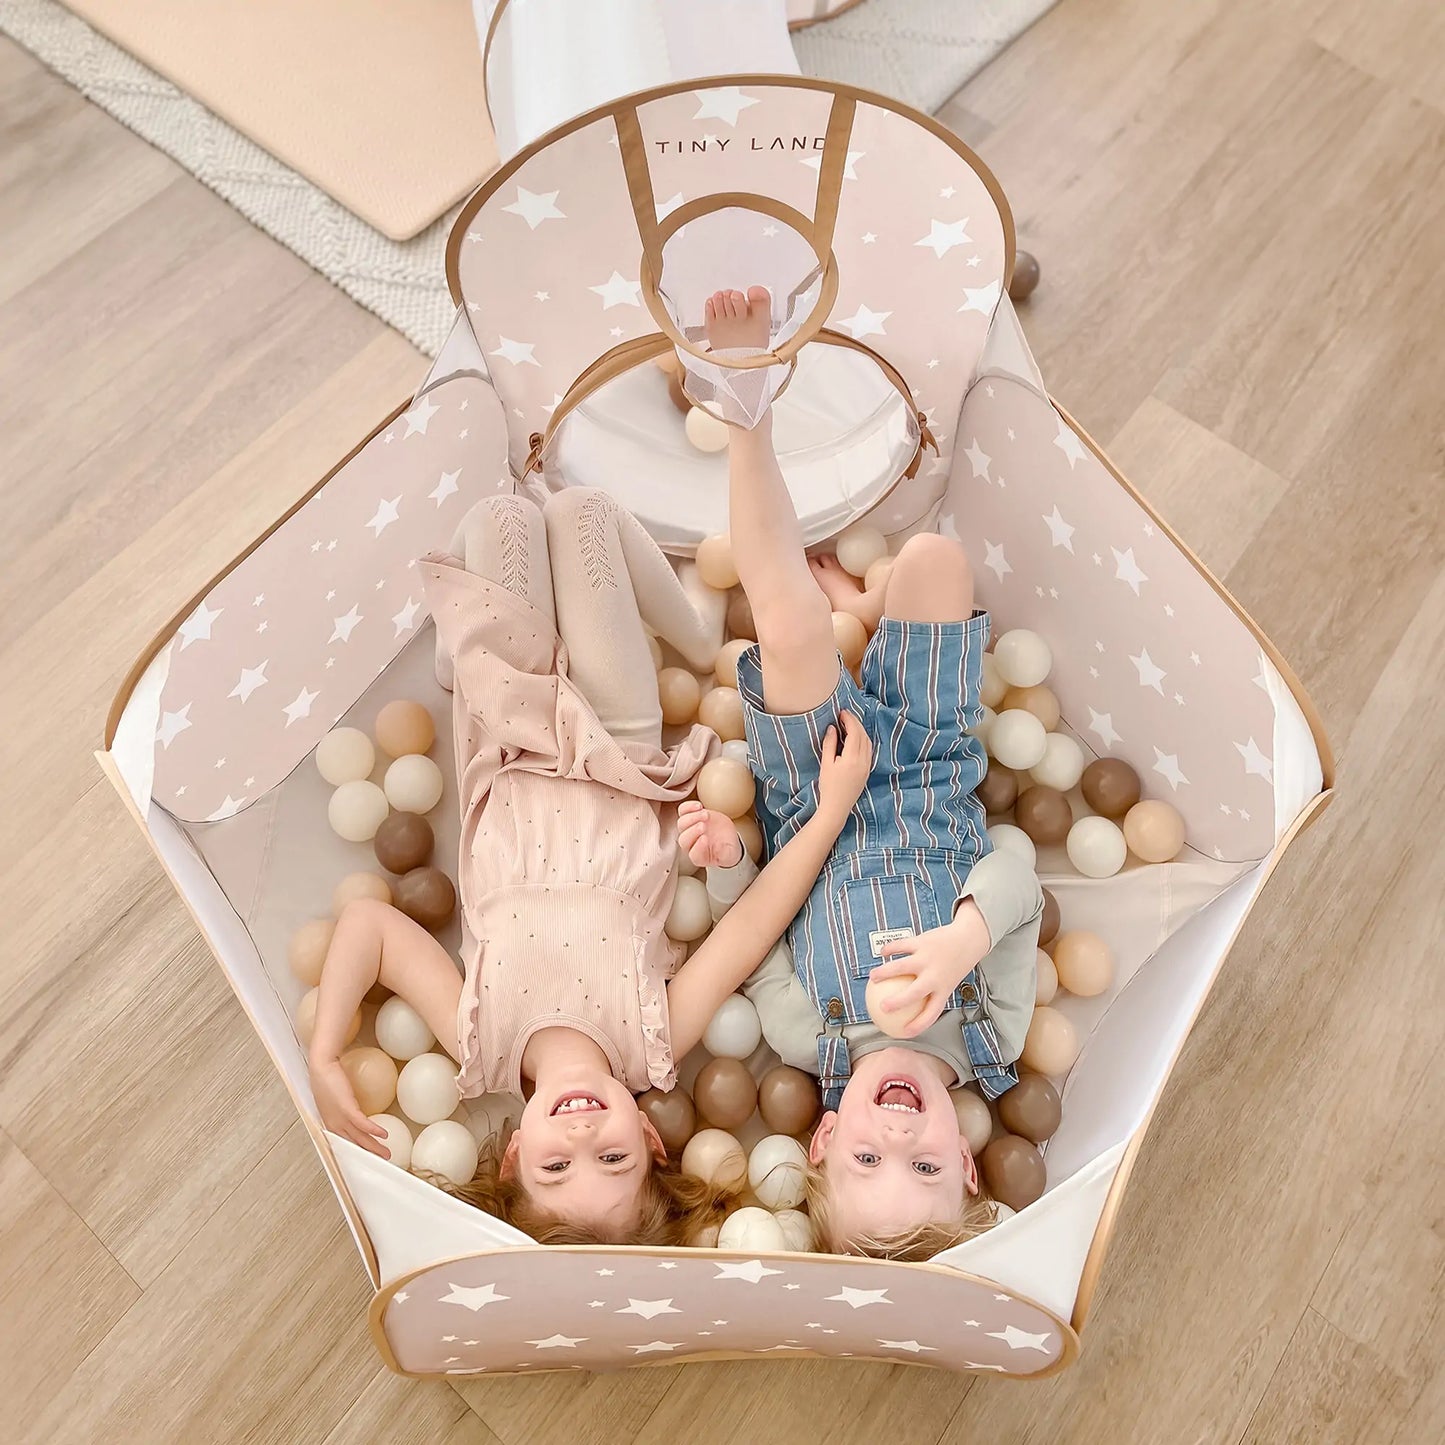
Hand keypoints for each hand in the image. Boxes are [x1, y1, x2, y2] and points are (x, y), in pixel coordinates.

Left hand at [309, 1055, 390, 1156]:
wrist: (322, 1065)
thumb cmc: (326, 1078)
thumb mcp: (333, 1099)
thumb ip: (342, 1107)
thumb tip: (355, 1110)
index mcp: (331, 1123)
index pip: (345, 1143)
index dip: (358, 1151)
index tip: (369, 1157)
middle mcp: (334, 1124)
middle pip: (354, 1143)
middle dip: (369, 1153)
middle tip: (383, 1158)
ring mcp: (339, 1117)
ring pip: (359, 1137)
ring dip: (374, 1146)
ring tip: (386, 1152)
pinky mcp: (346, 1107)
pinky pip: (362, 1122)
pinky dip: (373, 1130)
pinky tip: (384, 1134)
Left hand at [678, 799, 743, 867]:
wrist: (726, 837)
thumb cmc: (726, 848)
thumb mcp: (730, 855)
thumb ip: (726, 855)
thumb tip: (721, 850)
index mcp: (700, 857)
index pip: (694, 854)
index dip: (698, 847)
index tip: (705, 839)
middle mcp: (691, 844)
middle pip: (684, 839)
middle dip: (693, 831)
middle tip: (704, 825)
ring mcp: (689, 830)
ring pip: (682, 824)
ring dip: (692, 817)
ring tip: (705, 814)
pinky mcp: (691, 817)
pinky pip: (682, 811)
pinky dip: (688, 807)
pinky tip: (699, 806)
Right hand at [815, 711, 871, 825]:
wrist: (837, 807)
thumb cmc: (828, 786)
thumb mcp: (826, 763)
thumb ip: (830, 744)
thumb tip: (833, 727)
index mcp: (852, 758)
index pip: (855, 732)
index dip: (849, 720)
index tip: (841, 712)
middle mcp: (863, 761)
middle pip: (863, 735)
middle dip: (855, 723)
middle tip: (844, 715)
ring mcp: (867, 766)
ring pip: (868, 742)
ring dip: (860, 731)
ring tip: (849, 725)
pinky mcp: (867, 771)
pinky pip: (869, 750)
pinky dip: (863, 740)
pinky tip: (855, 739)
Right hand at [869, 903, 991, 1036]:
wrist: (969, 939)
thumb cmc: (956, 963)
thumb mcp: (948, 981)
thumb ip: (932, 991)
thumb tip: (912, 1004)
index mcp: (944, 990)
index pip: (931, 1013)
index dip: (917, 1025)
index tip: (904, 1032)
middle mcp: (935, 976)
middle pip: (913, 993)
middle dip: (897, 1002)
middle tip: (883, 1007)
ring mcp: (927, 959)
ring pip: (901, 967)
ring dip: (884, 972)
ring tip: (873, 977)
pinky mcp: (922, 942)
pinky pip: (901, 946)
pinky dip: (890, 949)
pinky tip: (882, 952)